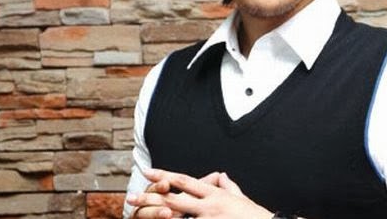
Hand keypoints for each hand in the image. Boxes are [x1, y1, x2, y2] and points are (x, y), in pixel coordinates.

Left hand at [127, 168, 272, 218]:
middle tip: (131, 198)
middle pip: (174, 199)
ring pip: (177, 217)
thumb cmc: (255, 216)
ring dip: (156, 217)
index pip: (185, 181)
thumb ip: (228, 187)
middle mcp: (209, 205)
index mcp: (215, 194)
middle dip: (150, 197)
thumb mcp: (241, 198)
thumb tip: (220, 176)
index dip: (165, 176)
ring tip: (139, 216)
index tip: (148, 172)